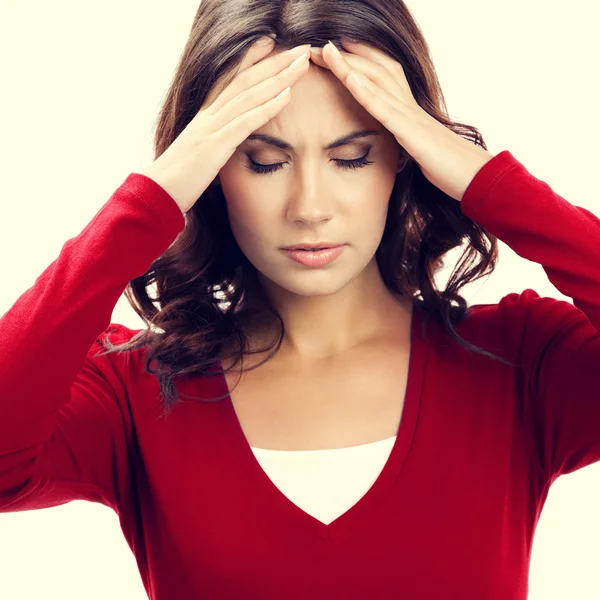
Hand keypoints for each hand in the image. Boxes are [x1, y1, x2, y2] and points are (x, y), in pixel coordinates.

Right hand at [142, 39, 310, 213]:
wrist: (157, 193)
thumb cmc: (179, 180)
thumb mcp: (200, 156)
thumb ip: (215, 145)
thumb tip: (226, 147)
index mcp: (204, 118)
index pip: (230, 80)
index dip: (251, 59)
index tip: (271, 43)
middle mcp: (208, 116)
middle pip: (245, 80)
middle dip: (274, 62)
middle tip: (301, 49)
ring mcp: (210, 128)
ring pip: (248, 95)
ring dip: (278, 78)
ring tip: (301, 64)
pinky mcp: (214, 146)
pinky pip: (245, 121)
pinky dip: (267, 107)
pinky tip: (287, 95)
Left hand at [309, 40, 493, 201]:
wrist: (476, 178)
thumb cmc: (450, 168)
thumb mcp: (420, 150)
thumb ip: (406, 141)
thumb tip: (397, 143)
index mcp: (411, 109)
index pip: (385, 74)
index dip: (362, 59)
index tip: (339, 48)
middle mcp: (410, 105)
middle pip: (376, 70)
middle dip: (347, 56)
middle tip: (320, 46)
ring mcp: (411, 116)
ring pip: (376, 81)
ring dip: (348, 65)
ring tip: (325, 50)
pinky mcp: (411, 133)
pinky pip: (384, 108)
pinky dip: (364, 91)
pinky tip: (347, 77)